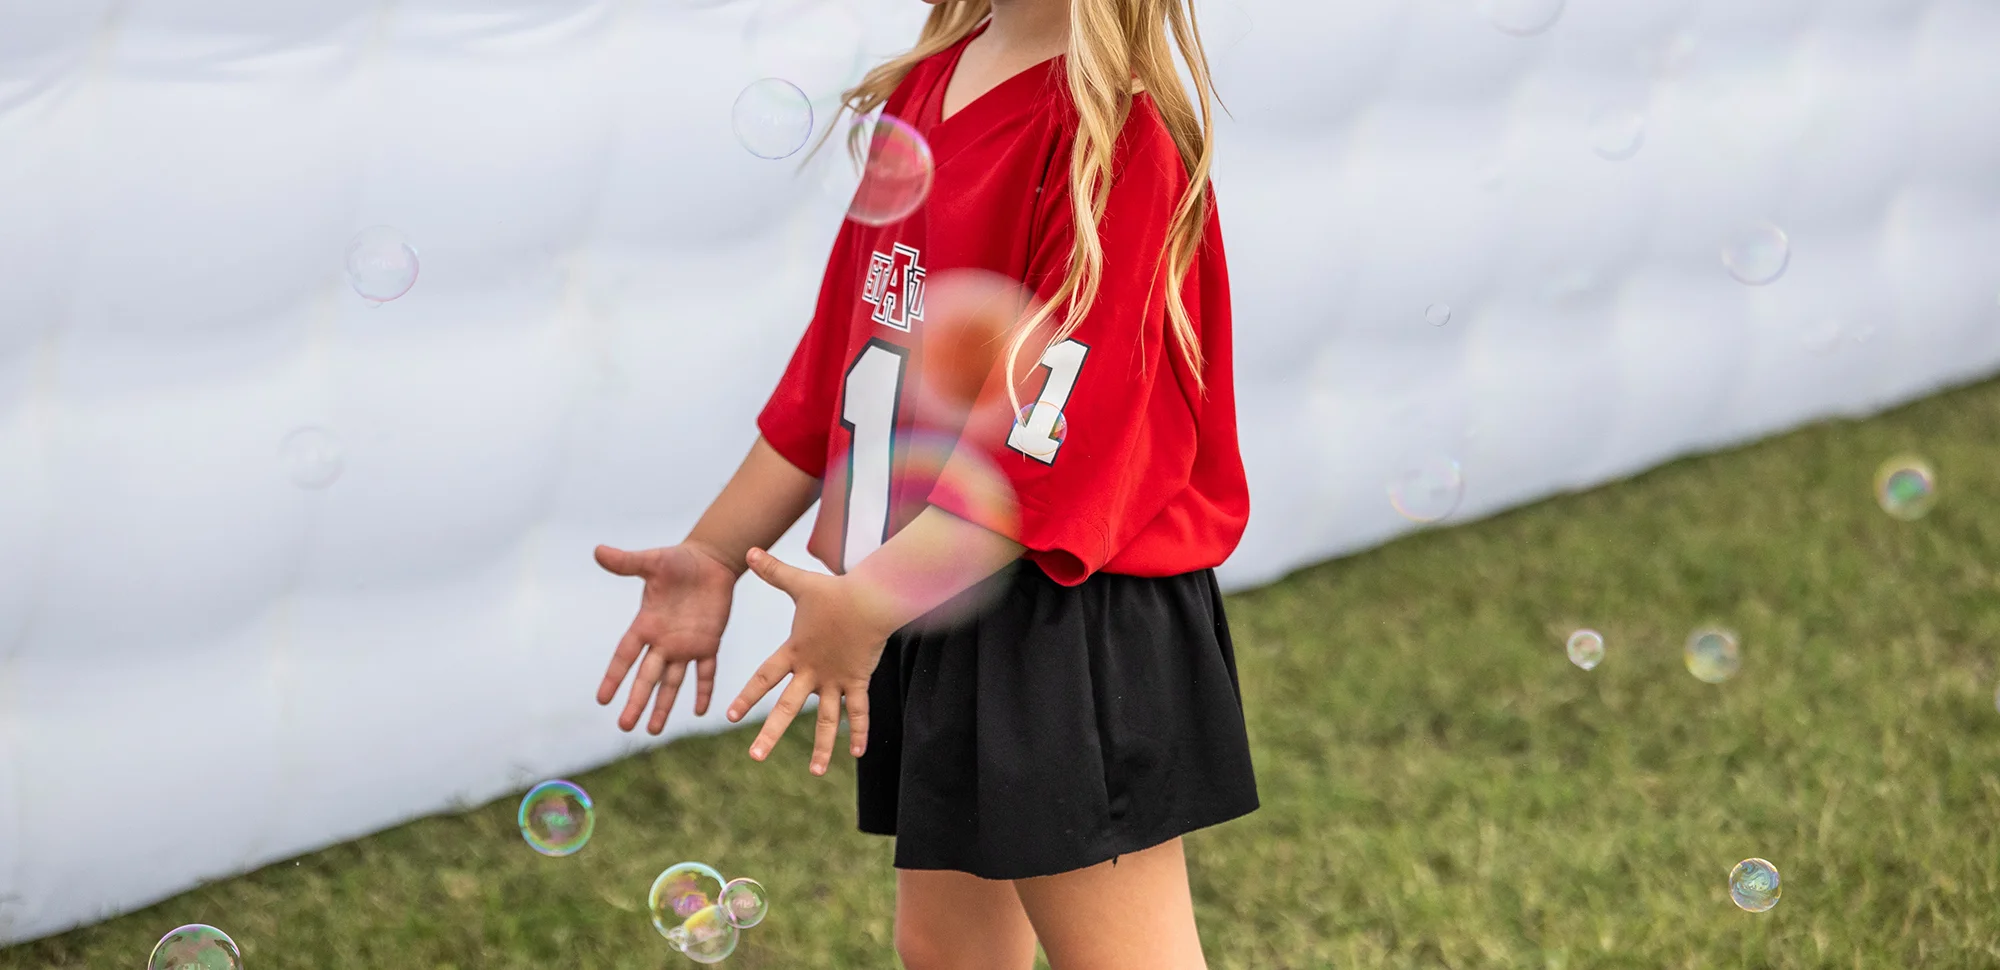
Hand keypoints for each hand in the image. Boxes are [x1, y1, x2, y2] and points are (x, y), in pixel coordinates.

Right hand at [594, 542, 737, 733]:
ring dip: (664, 705)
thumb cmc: (678, 560)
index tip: (602, 699)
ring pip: (672, 682)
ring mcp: (685, 645)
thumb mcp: (652, 562)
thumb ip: (627, 562)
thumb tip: (598, 551)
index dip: (614, 677)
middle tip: (625, 726)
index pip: (625, 656)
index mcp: (646, 624)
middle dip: (637, 701)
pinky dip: (704, 690)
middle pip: (647, 677)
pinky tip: (700, 712)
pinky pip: (706, 672)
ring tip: (653, 731)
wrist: (709, 561)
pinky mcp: (708, 643)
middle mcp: (663, 641)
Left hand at [726, 547, 899, 775]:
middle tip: (754, 757)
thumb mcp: (799, 583)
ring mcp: (835, 679)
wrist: (870, 599)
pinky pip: (858, 710)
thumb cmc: (833, 592)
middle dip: (771, 732)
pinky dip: (858, 731)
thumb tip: (748, 549)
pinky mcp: (857, 680)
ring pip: (827, 719)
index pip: (764, 677)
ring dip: (821, 746)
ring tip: (815, 772)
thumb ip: (773, 571)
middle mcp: (811, 671)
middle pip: (788, 707)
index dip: (747, 696)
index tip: (730, 716)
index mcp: (794, 652)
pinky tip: (857, 754)